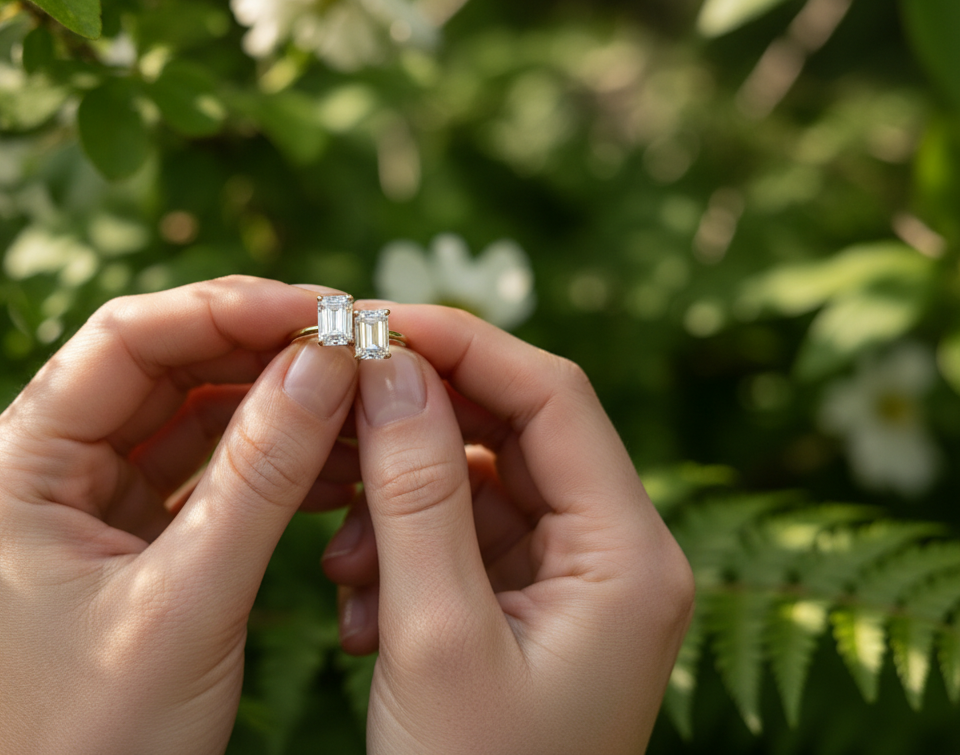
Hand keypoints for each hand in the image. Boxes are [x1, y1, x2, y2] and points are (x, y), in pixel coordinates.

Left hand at [0, 277, 357, 754]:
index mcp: (16, 466)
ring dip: (271, 398)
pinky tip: (331, 452)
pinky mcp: (128, 533)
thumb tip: (330, 359)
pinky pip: (204, 466)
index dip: (227, 310)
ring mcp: (86, 498)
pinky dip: (267, 456)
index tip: (324, 310)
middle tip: (354, 340)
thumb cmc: (101, 737)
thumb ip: (262, 473)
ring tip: (354, 391)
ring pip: (189, 410)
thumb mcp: (189, 598)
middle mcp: (42, 466)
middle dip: (258, 347)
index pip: (124, 339)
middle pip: (160, 364)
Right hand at [322, 305, 693, 754]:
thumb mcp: (436, 637)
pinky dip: (402, 554)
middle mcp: (616, 558)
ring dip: (397, 502)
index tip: (365, 323)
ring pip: (478, 487)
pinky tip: (352, 607)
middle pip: (515, 432)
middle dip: (415, 420)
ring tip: (338, 563)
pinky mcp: (529, 614)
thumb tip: (389, 364)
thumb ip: (414, 493)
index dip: (459, 344)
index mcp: (629, 557)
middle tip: (329, 403)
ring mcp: (573, 587)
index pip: (553, 396)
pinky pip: (463, 543)